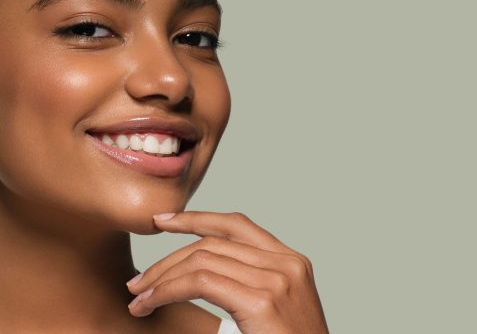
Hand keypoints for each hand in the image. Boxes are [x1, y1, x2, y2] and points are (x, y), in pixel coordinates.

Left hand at [127, 211, 328, 333]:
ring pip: (202, 258)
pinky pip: (200, 281)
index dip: (196, 217)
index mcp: (291, 261)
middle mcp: (286, 263)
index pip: (236, 225)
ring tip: (138, 295)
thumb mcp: (276, 305)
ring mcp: (277, 279)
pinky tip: (150, 302)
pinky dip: (167, 289)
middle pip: (213, 242)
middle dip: (168, 258)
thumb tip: (204, 272)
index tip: (164, 222)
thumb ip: (251, 281)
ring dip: (161, 276)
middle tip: (139, 279)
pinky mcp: (262, 301)